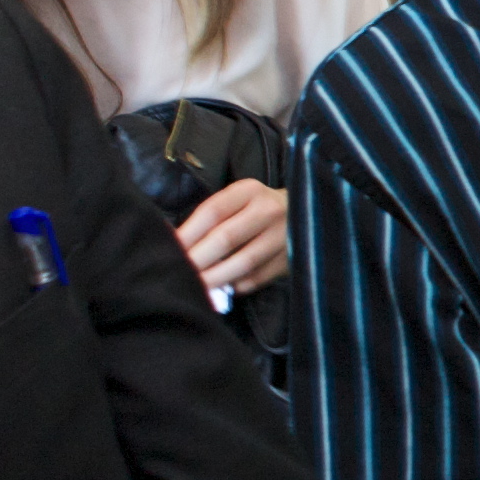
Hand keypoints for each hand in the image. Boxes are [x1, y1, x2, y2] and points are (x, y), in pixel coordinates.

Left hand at [172, 178, 288, 296]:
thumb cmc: (257, 207)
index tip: (169, 250)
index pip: (212, 212)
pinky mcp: (292, 258)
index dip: (188, 234)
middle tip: (178, 274)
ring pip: (243, 262)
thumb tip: (173, 241)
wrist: (309, 209)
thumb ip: (210, 217)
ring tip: (196, 287)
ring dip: (215, 278)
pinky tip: (225, 288)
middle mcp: (269, 209)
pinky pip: (258, 277)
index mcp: (249, 191)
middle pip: (226, 238)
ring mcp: (284, 235)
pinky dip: (238, 285)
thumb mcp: (237, 200)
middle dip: (198, 260)